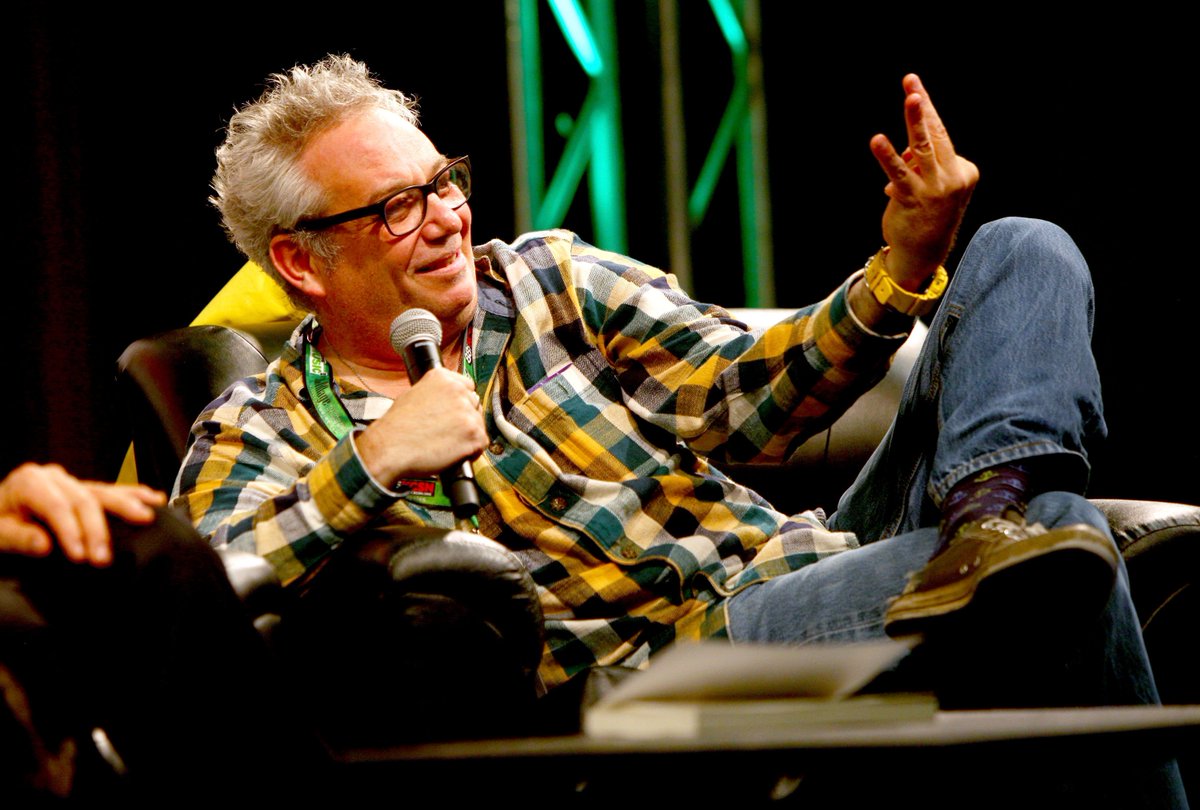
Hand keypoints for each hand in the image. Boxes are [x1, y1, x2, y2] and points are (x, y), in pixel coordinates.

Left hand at [0, 463, 164, 564]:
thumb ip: (19, 538)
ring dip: (126, 507)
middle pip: (84, 499)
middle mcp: (53, 476)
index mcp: (29, 481)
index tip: (79, 557)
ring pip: (102, 492)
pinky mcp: (81, 489)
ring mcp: (69, 480)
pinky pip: (108, 491)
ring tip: (146, 517)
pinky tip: (153, 499)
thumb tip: (45, 545)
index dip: (70, 531)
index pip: (57, 506)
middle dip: (97, 530)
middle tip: (104, 559)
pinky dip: (131, 496)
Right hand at [355, 367, 487, 482]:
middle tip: (449, 431)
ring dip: (468, 435)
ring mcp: (467, 412)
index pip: (467, 386)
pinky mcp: (473, 434)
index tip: (455, 412)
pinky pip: (482, 443)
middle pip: (474, 404)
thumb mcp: (413, 394)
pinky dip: (472, 451)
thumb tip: (444, 400)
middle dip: (465, 418)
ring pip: (479, 424)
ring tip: (447, 443)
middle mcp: (458, 391)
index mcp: (443, 378)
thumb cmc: (395, 427)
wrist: (390, 448)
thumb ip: (435, 393)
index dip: (461, 402)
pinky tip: (455, 453)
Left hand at [870, 73, 978, 288]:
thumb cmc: (927, 217)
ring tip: (910, 96)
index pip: (941, 136)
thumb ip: (921, 164)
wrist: (922, 255)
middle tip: (911, 81)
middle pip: (937, 134)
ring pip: (924, 146)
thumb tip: (904, 150)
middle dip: (923, 107)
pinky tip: (877, 140)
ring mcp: (936, 188)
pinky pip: (899, 172)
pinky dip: (888, 155)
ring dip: (916, 119)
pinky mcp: (915, 199)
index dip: (925, 114)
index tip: (914, 86)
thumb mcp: (930, 187)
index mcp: (964, 171)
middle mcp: (953, 177)